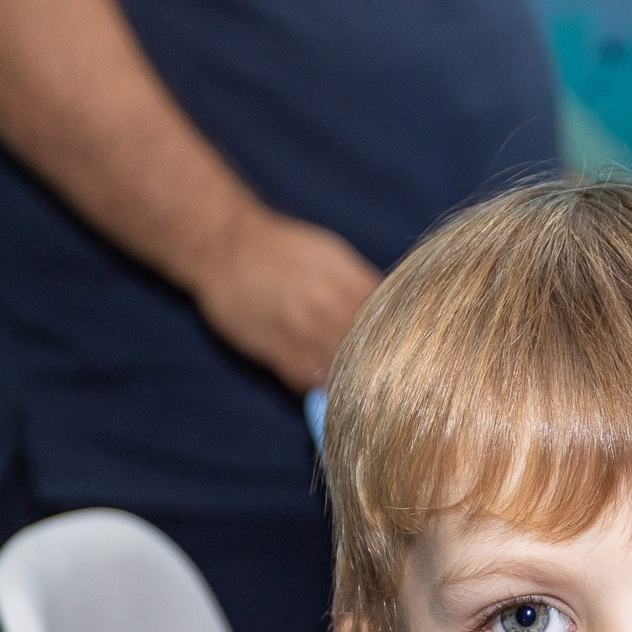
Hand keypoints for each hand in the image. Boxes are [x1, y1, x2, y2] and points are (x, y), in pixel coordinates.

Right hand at [189, 202, 381, 388]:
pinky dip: (320, 386)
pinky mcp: (275, 349)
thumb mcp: (332, 255)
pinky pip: (309, 381)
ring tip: (357, 386)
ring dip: (350, 381)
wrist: (226, 245)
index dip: (398, 339)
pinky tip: (324, 383)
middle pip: (370, 349)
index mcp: (347, 281)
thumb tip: (393, 313)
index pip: (390, 321)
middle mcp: (328, 305)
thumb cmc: (284, 250)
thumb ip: (361, 286)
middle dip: (379, 365)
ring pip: (342, 370)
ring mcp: (301, 329)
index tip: (404, 352)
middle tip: (386, 378)